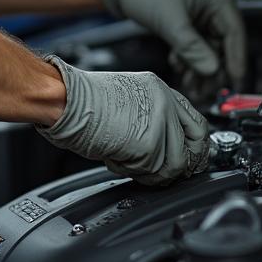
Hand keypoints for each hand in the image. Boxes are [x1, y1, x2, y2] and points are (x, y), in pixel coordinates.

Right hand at [35, 55, 208, 184]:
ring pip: (174, 165)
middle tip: (166, 172)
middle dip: (183, 163)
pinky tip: (115, 157)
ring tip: (126, 160)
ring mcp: (159, 122)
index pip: (196, 122)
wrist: (65, 100)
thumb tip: (167, 143)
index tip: (192, 159)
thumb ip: (150, 116)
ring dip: (151, 171)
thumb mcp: (126, 98)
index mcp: (160, 89)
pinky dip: (133, 172)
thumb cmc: (82, 100)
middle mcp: (165, 102)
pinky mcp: (149, 144)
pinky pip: (151, 172)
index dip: (196, 145)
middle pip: (195, 144)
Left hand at [99, 0, 246, 97]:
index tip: (234, 79)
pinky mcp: (190, 22)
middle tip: (206, 90)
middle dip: (213, 67)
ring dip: (200, 67)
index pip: (234, 29)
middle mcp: (213, 3)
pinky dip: (190, 59)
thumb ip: (191, 46)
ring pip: (208, 48)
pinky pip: (196, 46)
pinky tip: (180, 69)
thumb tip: (213, 70)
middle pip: (223, 42)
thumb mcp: (169, 20)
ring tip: (192, 87)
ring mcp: (201, 13)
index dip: (236, 56)